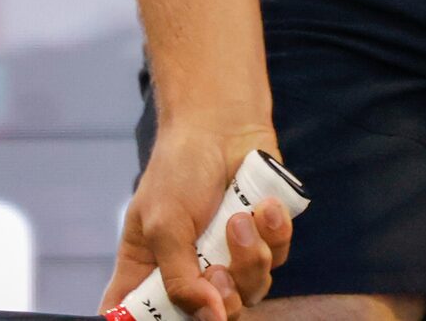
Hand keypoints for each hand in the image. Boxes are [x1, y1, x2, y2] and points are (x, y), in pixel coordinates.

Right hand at [102, 119, 295, 319]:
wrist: (222, 124)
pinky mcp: (263, 239)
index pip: (147, 318)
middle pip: (213, 316)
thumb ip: (181, 278)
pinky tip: (265, 206)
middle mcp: (191, 272)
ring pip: (251, 290)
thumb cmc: (180, 169)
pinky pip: (278, 257)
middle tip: (218, 269)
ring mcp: (229, 257)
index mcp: (151, 272)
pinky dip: (273, 233)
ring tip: (240, 218)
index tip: (184, 314)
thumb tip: (211, 318)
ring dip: (249, 256)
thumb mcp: (166, 225)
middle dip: (223, 296)